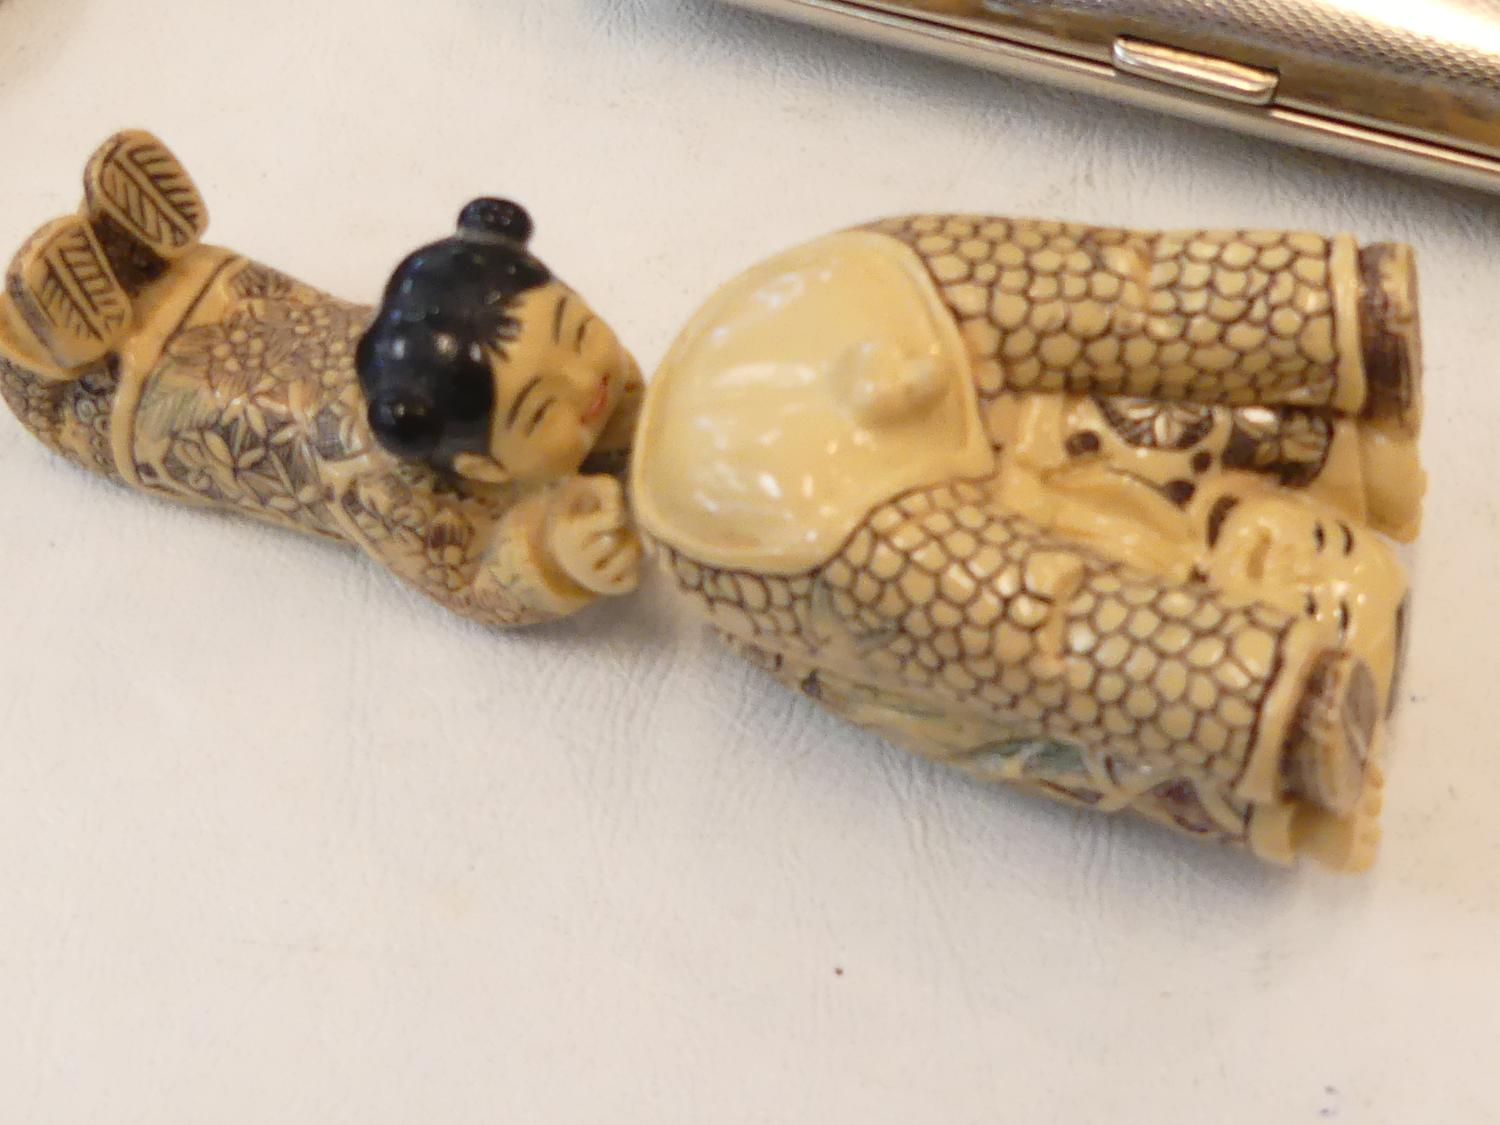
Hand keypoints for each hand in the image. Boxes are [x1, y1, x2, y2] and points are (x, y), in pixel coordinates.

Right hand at [545, 475, 641, 596]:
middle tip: (614, 530)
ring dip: (631, 546)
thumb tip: (622, 503)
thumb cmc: (578, 512)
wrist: (564, 549)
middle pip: (619, 540)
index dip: (618, 512)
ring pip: (629, 559)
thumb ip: (604, 487)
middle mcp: (580, 562)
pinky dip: (633, 567)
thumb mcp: (583, 492)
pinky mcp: (608, 590)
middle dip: (621, 531)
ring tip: (621, 541)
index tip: (613, 512)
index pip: (613, 520)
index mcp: (572, 535)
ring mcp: (594, 580)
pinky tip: (622, 558)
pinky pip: (633, 580)